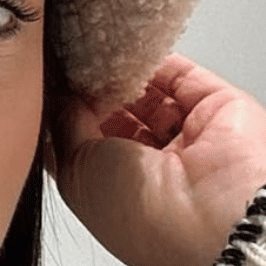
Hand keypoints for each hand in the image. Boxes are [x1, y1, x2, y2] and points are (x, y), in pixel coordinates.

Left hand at [49, 55, 265, 265]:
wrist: (211, 217)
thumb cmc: (141, 214)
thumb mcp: (77, 170)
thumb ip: (65, 125)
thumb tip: (63, 95)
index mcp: (118, 195)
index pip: (88, 147)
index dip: (68, 117)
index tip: (48, 86)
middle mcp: (153, 171)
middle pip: (117, 118)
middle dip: (93, 92)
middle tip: (71, 63)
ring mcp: (187, 139)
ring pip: (148, 95)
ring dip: (122, 74)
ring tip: (96, 52)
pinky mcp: (217, 108)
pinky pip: (181, 76)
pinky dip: (156, 60)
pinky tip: (129, 48)